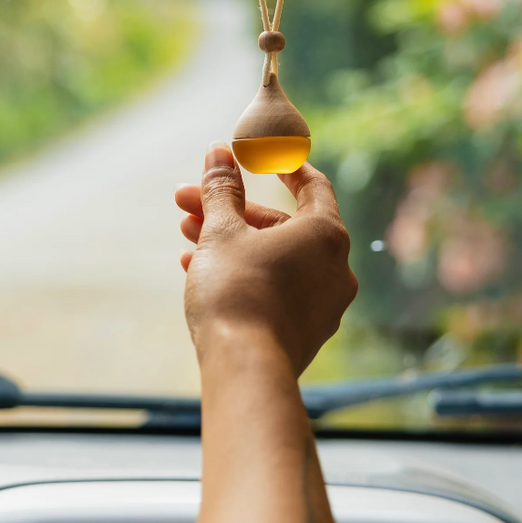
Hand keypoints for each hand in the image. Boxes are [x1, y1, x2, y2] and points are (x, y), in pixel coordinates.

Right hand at [175, 143, 357, 376]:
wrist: (243, 368)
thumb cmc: (236, 291)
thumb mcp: (221, 232)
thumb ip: (221, 190)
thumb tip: (218, 154)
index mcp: (326, 235)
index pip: (313, 186)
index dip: (287, 166)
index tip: (265, 157)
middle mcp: (336, 269)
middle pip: (282, 225)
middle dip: (232, 210)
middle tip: (189, 201)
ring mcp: (324, 304)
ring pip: (274, 258)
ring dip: (230, 241)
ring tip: (186, 234)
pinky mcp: (306, 331)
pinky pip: (276, 289)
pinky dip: (244, 273)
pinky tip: (199, 269)